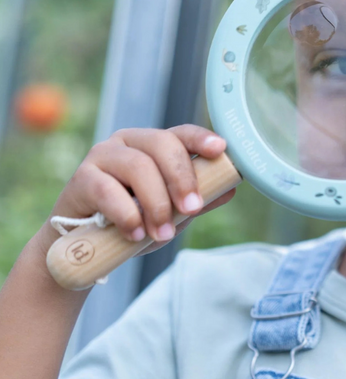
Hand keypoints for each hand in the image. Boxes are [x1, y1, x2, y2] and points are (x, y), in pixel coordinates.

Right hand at [37, 125, 236, 255]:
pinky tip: (135, 233)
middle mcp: (128, 143)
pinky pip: (108, 190)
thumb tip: (230, 188)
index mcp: (153, 145)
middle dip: (182, 178)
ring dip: (156, 203)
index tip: (220, 149)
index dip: (201, 138)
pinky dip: (127, 214)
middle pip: (162, 144)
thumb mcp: (172, 212)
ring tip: (162, 233)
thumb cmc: (133, 220)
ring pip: (138, 167)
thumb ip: (197, 199)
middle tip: (192, 210)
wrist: (85, 245)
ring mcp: (102, 156)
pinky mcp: (81, 179)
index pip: (181, 133)